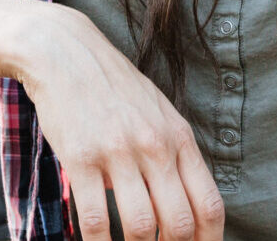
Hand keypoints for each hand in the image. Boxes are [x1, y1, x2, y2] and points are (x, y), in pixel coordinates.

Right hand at [13, 2, 225, 240]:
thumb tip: (182, 206)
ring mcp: (120, 153)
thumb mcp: (159, 115)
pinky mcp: (82, 158)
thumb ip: (174, 156)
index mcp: (181, 138)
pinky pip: (96, 219)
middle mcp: (156, 146)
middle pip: (180, 222)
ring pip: (141, 226)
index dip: (209, 240)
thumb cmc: (115, 89)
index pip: (209, 204)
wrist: (67, 54)